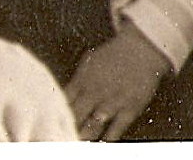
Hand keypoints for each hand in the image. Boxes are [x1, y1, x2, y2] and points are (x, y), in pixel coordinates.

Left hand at [65, 23, 174, 140]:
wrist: (140, 49)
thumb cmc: (113, 54)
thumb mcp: (88, 62)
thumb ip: (76, 81)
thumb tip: (63, 95)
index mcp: (82, 81)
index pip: (63, 102)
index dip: (56, 115)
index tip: (52, 125)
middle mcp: (95, 93)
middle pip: (75, 116)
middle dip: (67, 129)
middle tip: (61, 138)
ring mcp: (112, 102)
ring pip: (93, 126)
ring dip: (84, 136)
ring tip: (77, 142)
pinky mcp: (129, 109)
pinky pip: (116, 129)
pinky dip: (108, 139)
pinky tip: (102, 144)